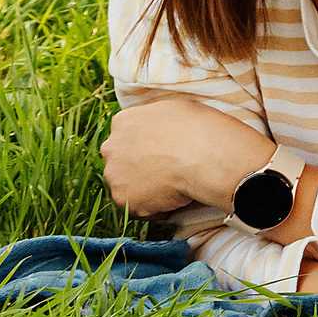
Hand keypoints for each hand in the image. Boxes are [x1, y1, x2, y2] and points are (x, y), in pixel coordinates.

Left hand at [101, 98, 276, 216]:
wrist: (205, 158)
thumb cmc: (200, 130)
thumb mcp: (175, 109)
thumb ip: (155, 119)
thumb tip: (158, 128)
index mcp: (124, 121)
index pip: (126, 135)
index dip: (144, 145)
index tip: (160, 151)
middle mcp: (112, 147)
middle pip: (119, 160)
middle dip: (136, 166)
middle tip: (164, 170)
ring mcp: (115, 175)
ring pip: (126, 185)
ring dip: (143, 187)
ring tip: (171, 187)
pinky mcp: (123, 200)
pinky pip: (137, 208)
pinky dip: (153, 207)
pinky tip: (173, 199)